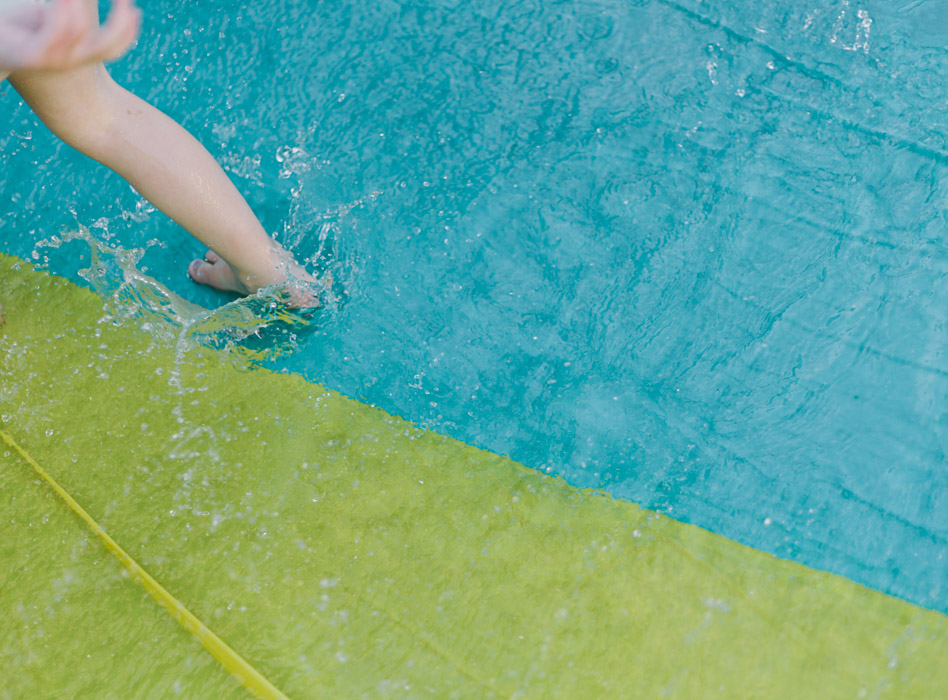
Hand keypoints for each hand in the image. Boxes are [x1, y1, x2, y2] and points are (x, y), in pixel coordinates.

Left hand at [0, 0, 139, 71]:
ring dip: (77, 5)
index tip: (136, 10)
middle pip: (107, 46)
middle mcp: (70, 60)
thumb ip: (71, 9)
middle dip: (119, 22)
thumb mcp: (54, 16)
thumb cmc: (19, 27)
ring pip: (79, 30)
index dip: (128, 31)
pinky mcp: (33, 57)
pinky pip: (56, 32)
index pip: (113, 48)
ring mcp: (52, 60)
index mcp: (78, 53)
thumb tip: (81, 1)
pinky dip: (62, 13)